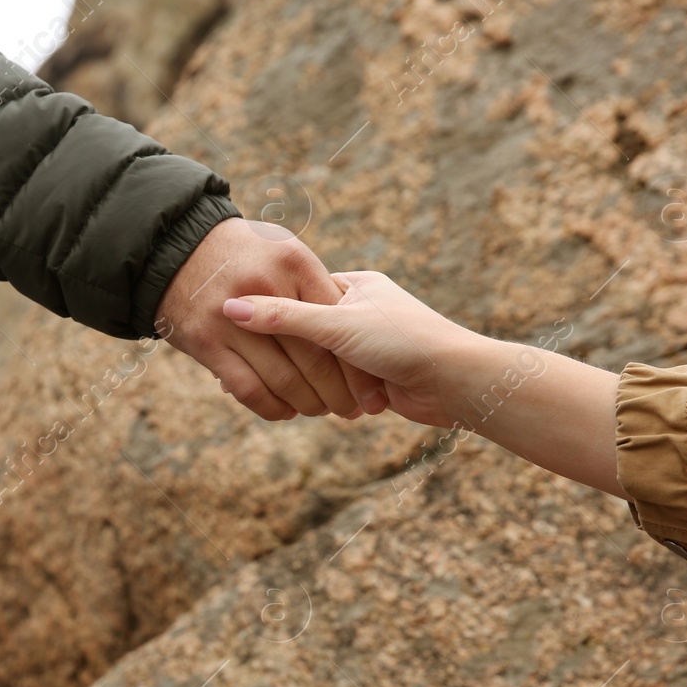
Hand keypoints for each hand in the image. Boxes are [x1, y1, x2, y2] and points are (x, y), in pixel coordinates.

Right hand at [154, 218, 358, 420]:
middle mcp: (265, 285)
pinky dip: (270, 405)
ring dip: (307, 401)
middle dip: (338, 388)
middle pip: (314, 353)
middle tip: (351, 409)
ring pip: (284, 376)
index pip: (335, 320)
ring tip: (321, 410)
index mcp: (294, 262)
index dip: (354, 355)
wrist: (170, 244)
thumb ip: (313, 287)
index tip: (370, 382)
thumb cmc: (240, 251)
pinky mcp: (206, 341)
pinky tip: (284, 411)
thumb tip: (354, 324)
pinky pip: (247, 387)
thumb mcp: (284, 256)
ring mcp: (232, 315)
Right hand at [221, 270, 482, 428]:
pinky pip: (329, 384)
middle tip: (234, 353)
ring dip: (295, 374)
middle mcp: (358, 313)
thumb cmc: (403, 340)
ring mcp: (363, 347)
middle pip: (304, 329)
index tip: (231, 319)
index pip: (298, 292)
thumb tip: (231, 308)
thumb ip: (284, 318)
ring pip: (316, 360)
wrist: (455, 382)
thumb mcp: (336, 324)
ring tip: (252, 378)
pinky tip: (282, 400)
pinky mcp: (368, 380)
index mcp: (354, 286)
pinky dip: (311, 392)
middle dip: (276, 346)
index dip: (267, 308)